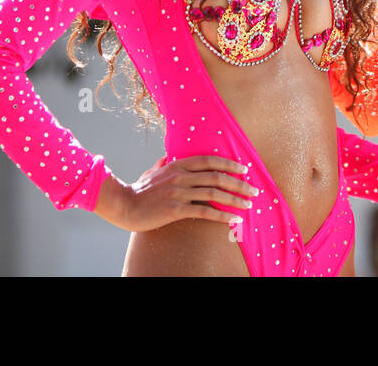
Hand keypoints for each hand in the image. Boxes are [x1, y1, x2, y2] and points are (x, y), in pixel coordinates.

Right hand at [112, 155, 259, 232]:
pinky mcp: (176, 209)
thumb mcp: (152, 170)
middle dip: (239, 183)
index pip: (210, 161)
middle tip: (254, 190)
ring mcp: (179, 192)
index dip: (229, 164)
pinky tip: (232, 220)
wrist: (123, 205)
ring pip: (214, 194)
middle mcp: (181, 176)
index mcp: (178, 164)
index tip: (245, 169)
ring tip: (248, 205)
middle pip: (217, 177)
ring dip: (235, 199)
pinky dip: (221, 216)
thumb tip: (166, 157)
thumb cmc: (138, 189)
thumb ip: (163, 163)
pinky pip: (204, 212)